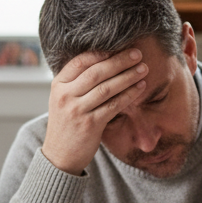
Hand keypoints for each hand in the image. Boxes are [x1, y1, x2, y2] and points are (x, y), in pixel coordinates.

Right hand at [42, 49, 148, 174]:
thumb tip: (102, 60)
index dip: (102, 53)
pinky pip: (114, 106)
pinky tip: (140, 88)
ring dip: (128, 76)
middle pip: (97, 72)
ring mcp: (78, 110)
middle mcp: (66, 95)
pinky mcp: (90, 125)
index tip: (120, 47)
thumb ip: (76, 82)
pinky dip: (128, 95)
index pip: (80, 61)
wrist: (59, 156)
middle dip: (120, 61)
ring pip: (107, 88)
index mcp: (58, 85)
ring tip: (143, 69)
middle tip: (137, 54)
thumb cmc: (66, 125)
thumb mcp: (63, 100)